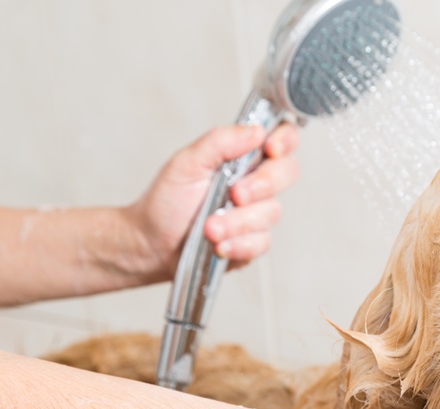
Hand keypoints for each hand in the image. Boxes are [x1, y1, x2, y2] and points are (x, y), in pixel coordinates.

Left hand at [125, 123, 299, 278]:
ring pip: (271, 212)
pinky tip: (218, 245)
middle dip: (263, 184)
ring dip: (238, 222)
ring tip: (209, 228)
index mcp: (243, 157)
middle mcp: (256, 182)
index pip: (282, 139)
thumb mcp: (186, 162)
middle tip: (235, 194)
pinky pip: (261, 242)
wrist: (151, 242)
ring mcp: (256, 213)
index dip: (285, 140)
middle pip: (288, 172)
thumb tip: (256, 131)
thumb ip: (220, 142)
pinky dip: (238, 244)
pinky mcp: (252, 242)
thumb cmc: (167, 200)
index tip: (270, 148)